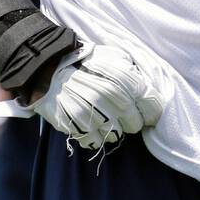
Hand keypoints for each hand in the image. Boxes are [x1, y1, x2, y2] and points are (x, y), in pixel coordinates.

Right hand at [29, 42, 165, 151]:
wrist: (48, 67)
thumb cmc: (85, 62)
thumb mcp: (113, 57)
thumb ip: (132, 72)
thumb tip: (148, 91)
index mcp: (124, 80)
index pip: (151, 106)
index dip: (151, 111)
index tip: (147, 113)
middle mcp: (111, 98)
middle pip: (135, 124)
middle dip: (131, 121)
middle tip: (120, 113)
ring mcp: (93, 114)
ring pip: (116, 135)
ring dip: (112, 129)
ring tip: (103, 116)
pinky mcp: (77, 126)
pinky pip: (95, 142)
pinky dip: (94, 136)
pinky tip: (89, 123)